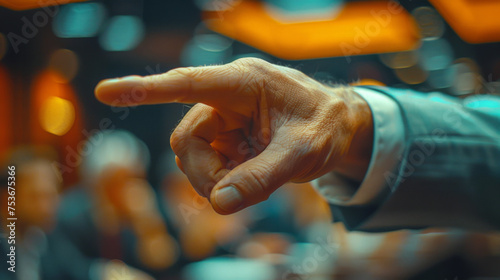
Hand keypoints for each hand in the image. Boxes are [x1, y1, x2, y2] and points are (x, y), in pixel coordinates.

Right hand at [95, 58, 372, 213]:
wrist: (338, 127)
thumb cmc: (324, 126)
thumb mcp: (303, 152)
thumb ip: (263, 177)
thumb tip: (219, 204)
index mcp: (244, 82)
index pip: (188, 84)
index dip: (146, 90)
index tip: (106, 91)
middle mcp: (226, 97)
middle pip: (187, 140)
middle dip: (205, 173)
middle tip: (235, 192)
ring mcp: (224, 118)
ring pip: (193, 156)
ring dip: (216, 178)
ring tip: (257, 180)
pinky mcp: (226, 137)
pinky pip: (208, 165)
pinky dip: (224, 180)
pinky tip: (253, 175)